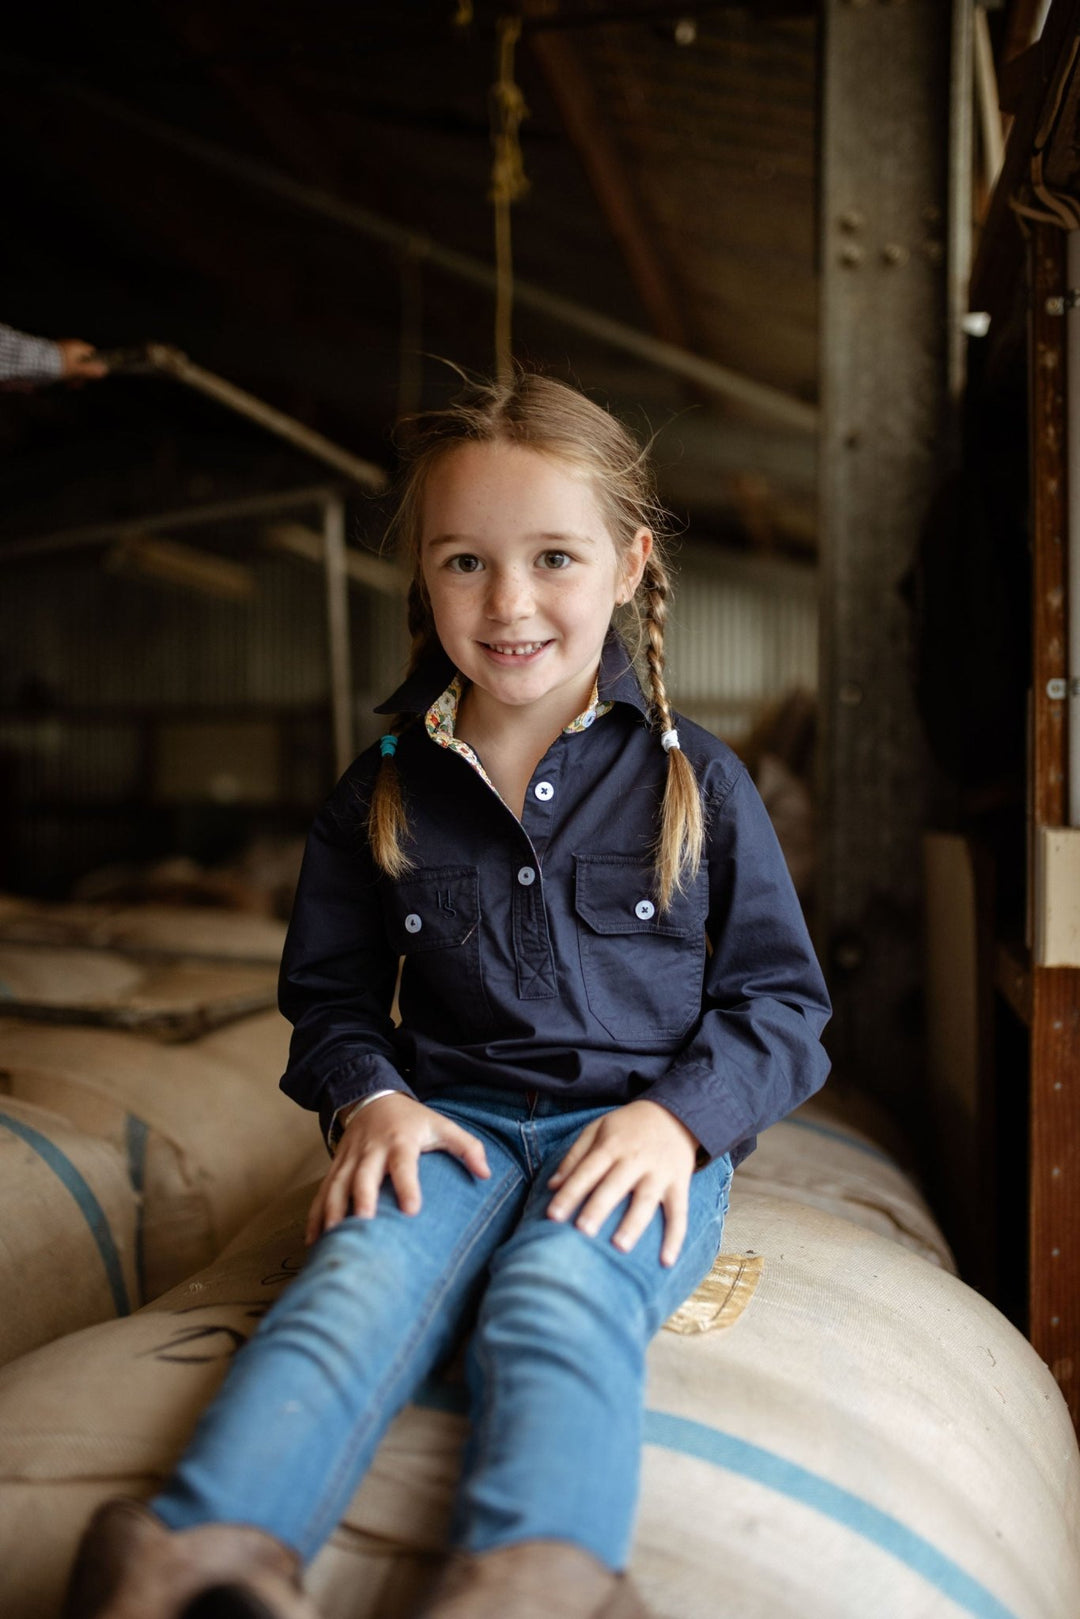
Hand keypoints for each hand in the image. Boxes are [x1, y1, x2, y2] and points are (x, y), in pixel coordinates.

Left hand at [56, 338, 107, 379]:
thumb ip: (91, 371)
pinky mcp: (54, 354)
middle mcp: (70, 345)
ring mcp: (61, 349)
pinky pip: (63, 364)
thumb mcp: (77, 370)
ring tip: (69, 384)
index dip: (94, 364)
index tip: (93, 374)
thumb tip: (104, 370)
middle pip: (82, 360)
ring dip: (73, 375)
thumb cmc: (57, 365)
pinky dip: (64, 372)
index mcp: (77, 346)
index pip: (92, 352)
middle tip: (78, 383)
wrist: (37, 362)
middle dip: (82, 373)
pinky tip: (62, 380)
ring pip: (73, 363)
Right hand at [305, 1092, 489, 1243]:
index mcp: (400, 1141)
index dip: (408, 1185)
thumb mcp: (442, 1125)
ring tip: (335, 1239)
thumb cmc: (412, 1120)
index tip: (412, 1210)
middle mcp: (371, 1150)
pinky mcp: (336, 1167)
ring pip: (337, 1185)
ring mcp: (350, 1159)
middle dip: (361, 1200)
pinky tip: (314, 1240)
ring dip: (333, 1212)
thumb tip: (486, 1173)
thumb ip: (467, 1147)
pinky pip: (323, 1192)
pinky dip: (316, 1215)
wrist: (372, 1098)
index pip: (404, 1164)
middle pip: (363, 1176)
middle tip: (364, 1225)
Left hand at [546, 1099, 699, 1266]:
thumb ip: (575, 1157)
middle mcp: (635, 1159)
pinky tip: (667, 1260)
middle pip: (614, 1185)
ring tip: (619, 1246)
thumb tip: (552, 1185)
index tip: (553, 1215)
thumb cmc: (628, 1126)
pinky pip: (679, 1212)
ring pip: (646, 1200)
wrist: (675, 1112)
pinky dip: (675, 1237)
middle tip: (583, 1231)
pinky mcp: (679, 1183)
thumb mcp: (598, 1129)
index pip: (587, 1171)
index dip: (570, 1192)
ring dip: (633, 1223)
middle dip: (599, 1207)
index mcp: (611, 1146)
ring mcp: (659, 1172)